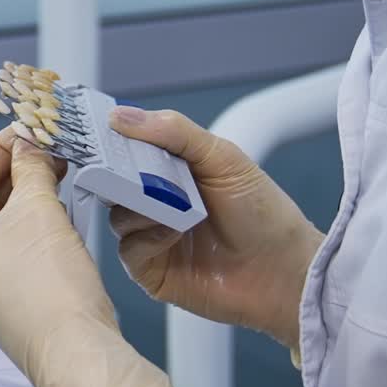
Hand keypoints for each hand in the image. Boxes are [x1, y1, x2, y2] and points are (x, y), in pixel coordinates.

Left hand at [0, 129, 180, 386]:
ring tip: (61, 171)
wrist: (77, 354)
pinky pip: (16, 250)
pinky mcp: (9, 302)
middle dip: (18, 170)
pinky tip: (63, 209)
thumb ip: (31, 169)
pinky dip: (36, 225)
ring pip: (2, 226)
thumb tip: (29, 146)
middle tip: (50, 147)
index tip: (30, 128)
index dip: (1, 146)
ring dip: (30, 196)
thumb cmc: (50, 287)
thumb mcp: (39, 210)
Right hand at [108, 107, 324, 350]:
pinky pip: (127, 249)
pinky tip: (173, 233)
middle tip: (128, 170)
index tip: (100, 132)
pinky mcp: (151, 270)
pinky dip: (146, 238)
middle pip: (113, 183)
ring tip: (170, 207)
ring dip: (139, 208)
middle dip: (118, 174)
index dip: (111, 141)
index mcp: (168, 170)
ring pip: (117, 216)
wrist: (285, 270)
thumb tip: (120, 116)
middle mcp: (155, 202)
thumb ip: (173, 131)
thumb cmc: (262, 211)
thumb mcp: (221, 157)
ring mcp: (151, 236)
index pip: (125, 150)